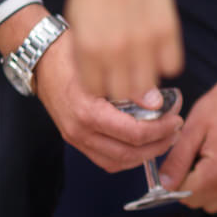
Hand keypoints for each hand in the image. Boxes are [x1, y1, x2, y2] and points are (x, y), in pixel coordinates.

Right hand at [34, 32, 182, 171]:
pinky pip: (105, 160)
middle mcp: (79, 131)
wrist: (40, 58)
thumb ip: (131, 86)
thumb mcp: (103, 62)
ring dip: (144, 155)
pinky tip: (142, 144)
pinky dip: (127, 157)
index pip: (134, 134)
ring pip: (117, 162)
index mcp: (87, 113)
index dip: (161, 129)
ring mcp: (75, 138)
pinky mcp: (75, 139)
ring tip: (164, 139)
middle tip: (176, 130)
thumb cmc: (71, 53)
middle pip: (128, 154)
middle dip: (158, 145)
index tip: (176, 117)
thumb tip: (158, 103)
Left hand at [64, 0, 183, 102]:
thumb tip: (101, 82)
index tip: (106, 76)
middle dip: (124, 86)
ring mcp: (144, 42)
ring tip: (143, 61)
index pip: (97, 90)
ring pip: (149, 85)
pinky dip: (166, 62)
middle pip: (124, 93)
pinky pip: (172, 66)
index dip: (102, 84)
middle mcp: (116, 50)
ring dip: (146, 78)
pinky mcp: (167, 31)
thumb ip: (87, 55)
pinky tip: (158, 48)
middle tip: (126, 72)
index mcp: (89, 48)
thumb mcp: (79, 22)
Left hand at [158, 37, 216, 212]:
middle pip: (197, 201)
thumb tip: (164, 185)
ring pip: (212, 204)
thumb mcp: (192, 129)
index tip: (177, 162)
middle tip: (194, 157)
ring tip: (207, 161)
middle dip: (189, 184)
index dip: (174, 179)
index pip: (184, 193)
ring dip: (204, 189)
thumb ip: (177, 160)